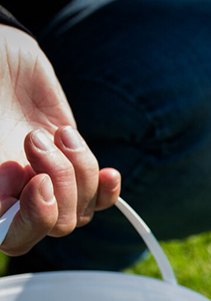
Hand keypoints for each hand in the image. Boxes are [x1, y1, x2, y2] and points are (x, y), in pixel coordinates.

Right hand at [0, 25, 120, 255]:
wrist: (2, 61)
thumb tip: (7, 196)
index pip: (14, 239)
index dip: (33, 220)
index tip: (38, 181)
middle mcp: (19, 196)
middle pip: (59, 224)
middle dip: (59, 181)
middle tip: (37, 140)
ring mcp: (50, 183)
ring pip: (83, 207)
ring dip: (77, 167)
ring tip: (56, 133)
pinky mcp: (75, 167)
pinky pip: (101, 199)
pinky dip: (108, 188)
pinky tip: (110, 173)